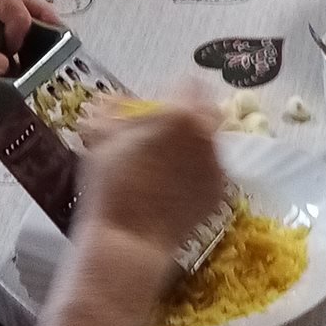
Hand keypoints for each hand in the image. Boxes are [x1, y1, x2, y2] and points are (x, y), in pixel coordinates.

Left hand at [0, 0, 55, 202]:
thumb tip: (4, 59)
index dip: (20, 15)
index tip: (20, 48)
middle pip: (16, 3)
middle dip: (40, 18)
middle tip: (55, 45)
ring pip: (24, 25)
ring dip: (43, 37)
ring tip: (57, 57)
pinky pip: (26, 50)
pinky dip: (41, 56)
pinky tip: (47, 72)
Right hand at [75, 93, 227, 265]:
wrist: (131, 240)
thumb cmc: (113, 187)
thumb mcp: (104, 141)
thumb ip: (115, 114)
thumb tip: (112, 101)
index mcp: (181, 115)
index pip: (190, 85)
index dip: (174, 92)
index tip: (159, 106)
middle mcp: (207, 136)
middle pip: (205, 113)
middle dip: (188, 119)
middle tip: (165, 135)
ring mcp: (217, 166)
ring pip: (209, 144)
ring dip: (192, 148)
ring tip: (164, 169)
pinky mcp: (221, 193)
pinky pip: (211, 173)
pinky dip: (197, 175)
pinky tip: (174, 190)